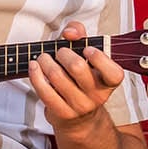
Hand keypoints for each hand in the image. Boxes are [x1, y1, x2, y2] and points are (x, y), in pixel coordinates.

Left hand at [29, 22, 127, 138]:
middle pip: (77, 67)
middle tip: (60, 52)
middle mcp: (97, 95)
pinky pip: (44, 91)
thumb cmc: (80, 77)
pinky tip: (34, 66)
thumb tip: (70, 33)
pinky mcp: (63, 113)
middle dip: (63, 53)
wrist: (78, 116)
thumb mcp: (85, 53)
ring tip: (44, 58)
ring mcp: (80, 106)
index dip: (99, 58)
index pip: (113, 73)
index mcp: (108, 81)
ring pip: (56, 76)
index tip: (87, 49)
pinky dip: (35, 74)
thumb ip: (80, 34)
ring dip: (45, 61)